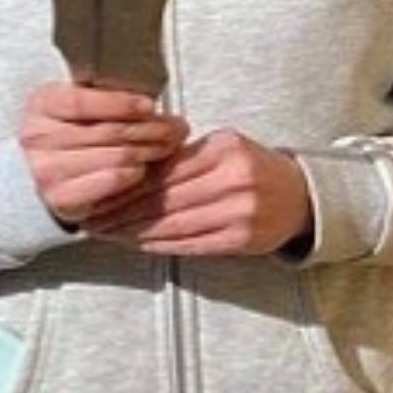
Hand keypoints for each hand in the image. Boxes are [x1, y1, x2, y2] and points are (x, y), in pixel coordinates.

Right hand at [19, 82, 189, 225]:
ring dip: (149, 151)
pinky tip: (142, 168)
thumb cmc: (72, 132)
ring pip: (117, 157)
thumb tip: (153, 105)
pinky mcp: (62, 199)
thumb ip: (108, 98)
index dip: (121, 104)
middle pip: (110, 131)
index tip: (150, 105)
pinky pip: (113, 180)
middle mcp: (39, 137)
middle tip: (178, 128)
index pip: (83, 102)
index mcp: (43, 104)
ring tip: (167, 146)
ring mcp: (48, 170)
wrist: (43, 173)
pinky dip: (134, 173)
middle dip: (152, 129)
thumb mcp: (82, 104)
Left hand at [79, 128, 314, 257]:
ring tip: (108, 234)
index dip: (126, 184)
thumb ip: (183, 158)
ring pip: (173, 224)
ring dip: (134, 232)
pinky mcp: (241, 239)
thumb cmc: (253, 169)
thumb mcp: (223, 148)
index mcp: (224, 149)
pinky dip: (160, 244)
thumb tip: (129, 173)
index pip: (164, 170)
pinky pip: (190, 243)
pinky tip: (138, 243)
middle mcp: (233, 180)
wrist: (300, 197)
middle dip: (121, 211)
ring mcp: (239, 212)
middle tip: (92, 219)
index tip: (99, 193)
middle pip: (164, 199)